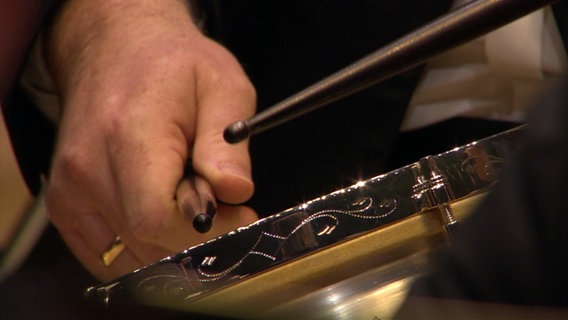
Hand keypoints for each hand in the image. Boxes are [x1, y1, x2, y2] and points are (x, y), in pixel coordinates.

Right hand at [44, 0, 256, 280]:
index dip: (205, 230)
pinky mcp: (65, 205)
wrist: (115, 50)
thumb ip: (227, 145)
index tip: (239, 215)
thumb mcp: (222, 87)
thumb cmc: (174, 67)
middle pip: (147, 241)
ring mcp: (70, 190)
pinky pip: (107, 257)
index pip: (157, 217)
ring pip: (129, 257)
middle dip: (195, 237)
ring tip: (189, 203)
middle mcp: (88, 168)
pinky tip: (163, 218)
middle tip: (223, 208)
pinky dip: (143, 251)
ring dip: (171, 245)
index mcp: (130, 135)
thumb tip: (235, 192)